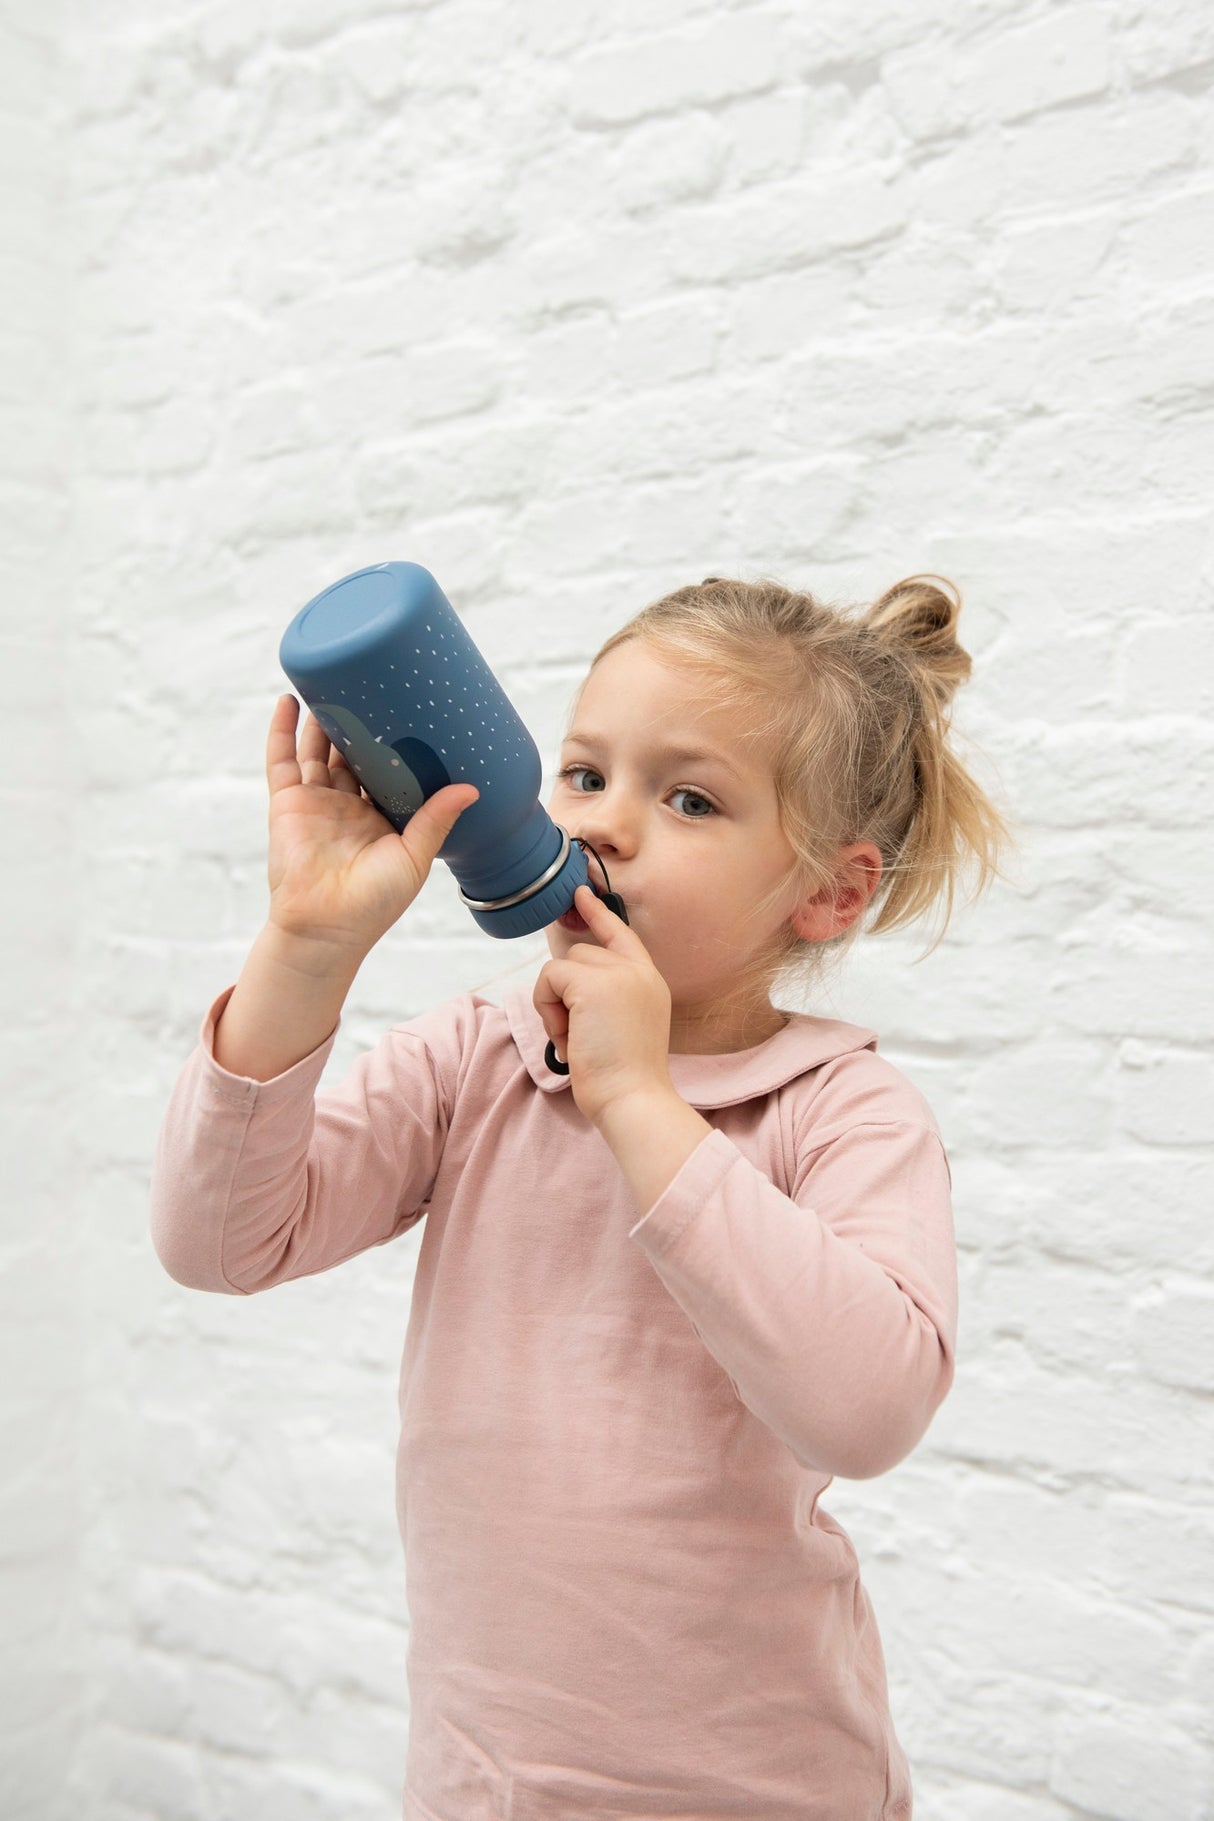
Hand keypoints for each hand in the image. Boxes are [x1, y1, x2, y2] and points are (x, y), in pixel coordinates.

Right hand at [264, 694, 478, 957]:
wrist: (325, 926)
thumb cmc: (374, 902)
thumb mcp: (414, 857)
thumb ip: (436, 820)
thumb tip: (471, 788)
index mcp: (380, 818)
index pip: (390, 770)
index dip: (398, 743)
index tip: (413, 711)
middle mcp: (347, 805)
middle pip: (352, 752)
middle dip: (361, 721)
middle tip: (375, 683)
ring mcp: (315, 802)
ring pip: (318, 748)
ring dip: (324, 717)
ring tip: (335, 680)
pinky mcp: (288, 803)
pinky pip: (281, 760)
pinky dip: (282, 731)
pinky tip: (290, 701)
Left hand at [534, 885, 673, 1125]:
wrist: (632, 1097)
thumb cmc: (625, 1078)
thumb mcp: (625, 1026)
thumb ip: (609, 998)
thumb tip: (568, 987)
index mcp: (650, 981)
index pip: (622, 934)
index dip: (598, 913)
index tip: (581, 893)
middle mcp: (638, 971)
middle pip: (580, 954)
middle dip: (567, 994)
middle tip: (581, 1035)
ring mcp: (617, 974)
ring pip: (560, 967)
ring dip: (555, 1006)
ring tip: (577, 1039)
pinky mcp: (592, 983)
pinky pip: (548, 978)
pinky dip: (547, 1010)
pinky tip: (569, 1038)